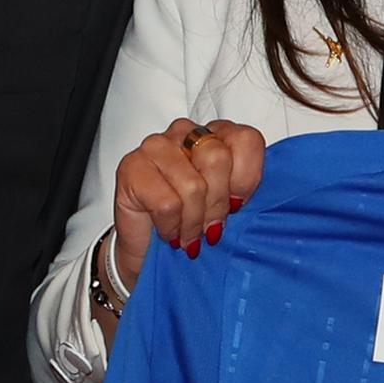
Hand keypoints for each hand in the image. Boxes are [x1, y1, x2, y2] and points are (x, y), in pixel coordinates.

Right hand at [109, 117, 265, 289]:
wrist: (149, 251)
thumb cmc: (193, 225)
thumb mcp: (228, 206)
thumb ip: (244, 191)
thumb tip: (252, 200)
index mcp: (216, 134)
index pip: (246, 139)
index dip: (247, 179)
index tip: (237, 206)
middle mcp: (185, 132)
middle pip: (217, 159)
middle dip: (217, 205)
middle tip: (211, 229)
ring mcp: (156, 145)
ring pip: (192, 185)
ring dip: (193, 222)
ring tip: (190, 236)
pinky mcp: (131, 166)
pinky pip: (166, 202)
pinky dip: (172, 227)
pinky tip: (170, 233)